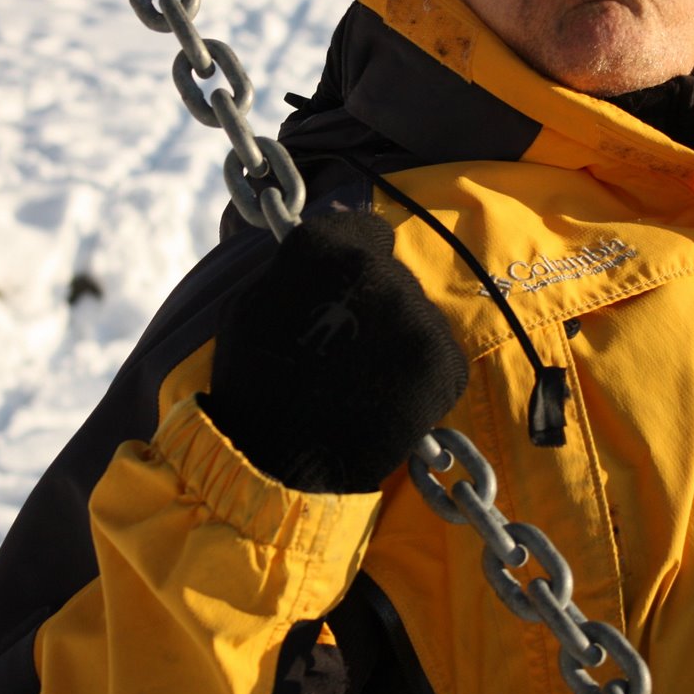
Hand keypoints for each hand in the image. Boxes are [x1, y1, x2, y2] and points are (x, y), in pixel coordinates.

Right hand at [199, 210, 467, 492]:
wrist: (275, 464)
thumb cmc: (253, 383)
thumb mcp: (250, 304)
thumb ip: (297, 266)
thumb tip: (330, 237)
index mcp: (326, 247)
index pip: (364, 229)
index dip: (352, 260)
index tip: (340, 290)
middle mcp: (377, 272)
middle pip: (392, 275)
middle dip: (373, 303)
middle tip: (345, 348)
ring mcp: (416, 318)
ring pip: (417, 316)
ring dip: (397, 341)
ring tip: (362, 382)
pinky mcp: (443, 364)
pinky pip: (441, 357)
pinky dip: (422, 377)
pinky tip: (388, 400)